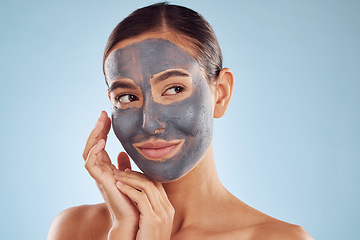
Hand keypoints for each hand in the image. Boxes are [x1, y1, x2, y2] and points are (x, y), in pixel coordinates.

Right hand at [82, 111, 138, 238]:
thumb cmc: (134, 197)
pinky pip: (90, 164)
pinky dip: (94, 152)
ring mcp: (99, 175)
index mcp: (107, 168)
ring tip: (101, 122)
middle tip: (103, 114)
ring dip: (94, 136)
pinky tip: (102, 141)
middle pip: (92, 145)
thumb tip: (123, 152)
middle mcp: (100, 170)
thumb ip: (124, 165)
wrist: (135, 216)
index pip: (101, 145)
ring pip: (88, 152)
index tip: (108, 116)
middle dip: (97, 128)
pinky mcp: (101, 181)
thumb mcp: (130, 175)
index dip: (103, 130)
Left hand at [113, 169, 174, 239]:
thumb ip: (147, 209)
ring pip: (146, 186)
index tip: (128, 172)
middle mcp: (167, 208)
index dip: (142, 176)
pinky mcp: (153, 219)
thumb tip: (139, 197)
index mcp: (168, 208)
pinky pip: (140, 198)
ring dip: (130, 178)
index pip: (156, 184)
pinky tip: (118, 186)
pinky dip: (129, 189)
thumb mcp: (149, 223)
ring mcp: (162, 213)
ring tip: (117, 175)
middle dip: (135, 174)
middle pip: (152, 182)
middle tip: (120, 170)